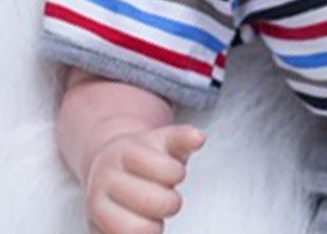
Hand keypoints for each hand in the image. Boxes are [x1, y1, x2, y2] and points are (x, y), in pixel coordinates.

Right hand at [84, 124, 205, 233]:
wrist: (110, 164)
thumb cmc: (146, 155)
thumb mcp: (164, 140)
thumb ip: (183, 138)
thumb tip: (198, 138)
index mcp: (124, 150)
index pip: (167, 170)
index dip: (177, 174)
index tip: (173, 172)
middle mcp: (104, 178)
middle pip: (156, 203)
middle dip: (171, 203)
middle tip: (166, 198)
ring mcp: (94, 207)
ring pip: (136, 232)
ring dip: (154, 227)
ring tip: (152, 216)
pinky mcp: (92, 229)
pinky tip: (141, 223)